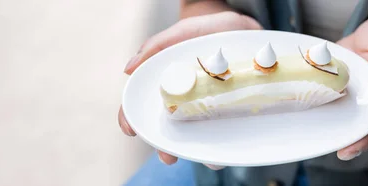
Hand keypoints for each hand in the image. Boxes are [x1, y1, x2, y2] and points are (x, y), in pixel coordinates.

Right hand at [118, 11, 261, 169]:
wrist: (239, 27)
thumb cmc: (205, 30)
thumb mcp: (182, 34)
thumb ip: (157, 47)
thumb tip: (129, 70)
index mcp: (166, 84)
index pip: (142, 106)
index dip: (131, 119)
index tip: (131, 130)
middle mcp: (184, 100)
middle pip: (167, 129)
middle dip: (164, 147)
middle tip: (168, 155)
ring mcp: (207, 107)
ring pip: (196, 137)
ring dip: (197, 152)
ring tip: (203, 158)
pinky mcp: (230, 110)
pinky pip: (224, 132)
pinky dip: (223, 144)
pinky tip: (225, 149)